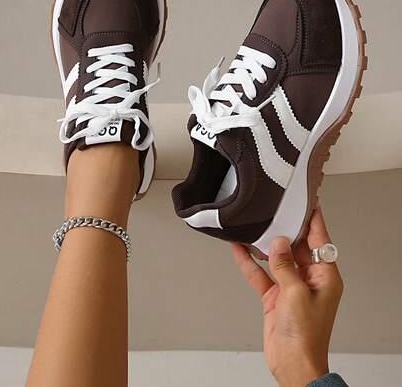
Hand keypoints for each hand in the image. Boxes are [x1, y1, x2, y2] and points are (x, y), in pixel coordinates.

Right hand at [232, 207, 342, 386]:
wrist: (292, 364)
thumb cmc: (306, 335)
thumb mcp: (296, 293)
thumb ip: (285, 265)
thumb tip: (277, 243)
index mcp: (325, 275)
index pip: (320, 240)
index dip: (313, 220)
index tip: (307, 202)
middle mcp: (309, 278)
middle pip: (296, 246)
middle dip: (284, 230)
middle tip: (273, 210)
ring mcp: (291, 286)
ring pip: (276, 258)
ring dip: (263, 246)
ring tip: (252, 227)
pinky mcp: (275, 296)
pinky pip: (261, 274)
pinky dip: (250, 263)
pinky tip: (239, 250)